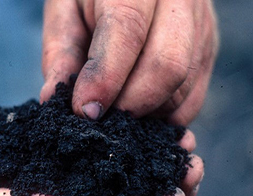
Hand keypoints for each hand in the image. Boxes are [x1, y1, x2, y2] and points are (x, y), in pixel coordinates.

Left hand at [40, 0, 218, 124]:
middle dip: (131, 105)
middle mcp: (179, 0)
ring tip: (119, 112)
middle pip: (167, 66)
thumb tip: (51, 100)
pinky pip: (193, 100)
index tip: (85, 112)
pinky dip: (165, 117)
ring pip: (182, 89)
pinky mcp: (208, 49)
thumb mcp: (65, 11)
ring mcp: (201, 27)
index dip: (105, 80)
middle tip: (103, 119)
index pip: (127, 32)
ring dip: (147, 113)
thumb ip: (60, 53)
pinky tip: (142, 112)